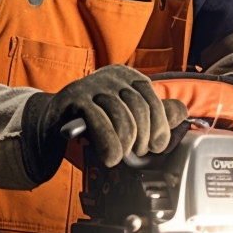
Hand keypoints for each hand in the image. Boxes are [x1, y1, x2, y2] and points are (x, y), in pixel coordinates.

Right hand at [21, 65, 188, 183]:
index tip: (156, 146)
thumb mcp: (127, 118)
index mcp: (126, 76)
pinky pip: (100, 121)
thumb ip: (155, 115)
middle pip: (139, 107)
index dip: (160, 126)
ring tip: (120, 156)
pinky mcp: (73, 98)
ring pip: (121, 115)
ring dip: (125, 143)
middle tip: (135, 153)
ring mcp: (90, 84)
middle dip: (142, 137)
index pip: (152, 97)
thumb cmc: (93, 124)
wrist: (51, 126)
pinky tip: (110, 157)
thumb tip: (181, 112)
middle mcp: (110, 76)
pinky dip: (109, 144)